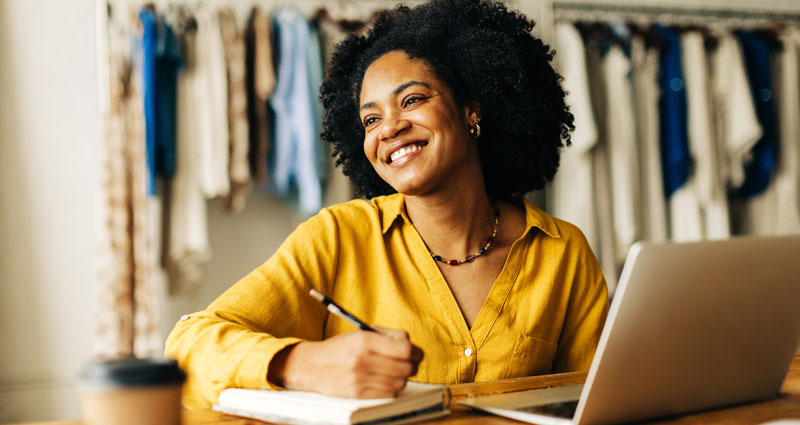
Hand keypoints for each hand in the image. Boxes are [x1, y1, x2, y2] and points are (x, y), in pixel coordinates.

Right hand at [269, 327, 423, 397]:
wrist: (312, 366)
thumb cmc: (340, 348)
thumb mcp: (361, 333)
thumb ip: (387, 336)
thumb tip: (411, 346)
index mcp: (364, 341)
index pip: (404, 348)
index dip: (415, 351)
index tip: (415, 352)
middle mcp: (362, 360)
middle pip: (405, 367)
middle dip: (412, 365)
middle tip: (409, 363)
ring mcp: (360, 379)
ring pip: (399, 383)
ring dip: (402, 378)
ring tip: (395, 372)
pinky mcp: (358, 394)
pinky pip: (388, 394)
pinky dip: (392, 388)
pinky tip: (386, 381)